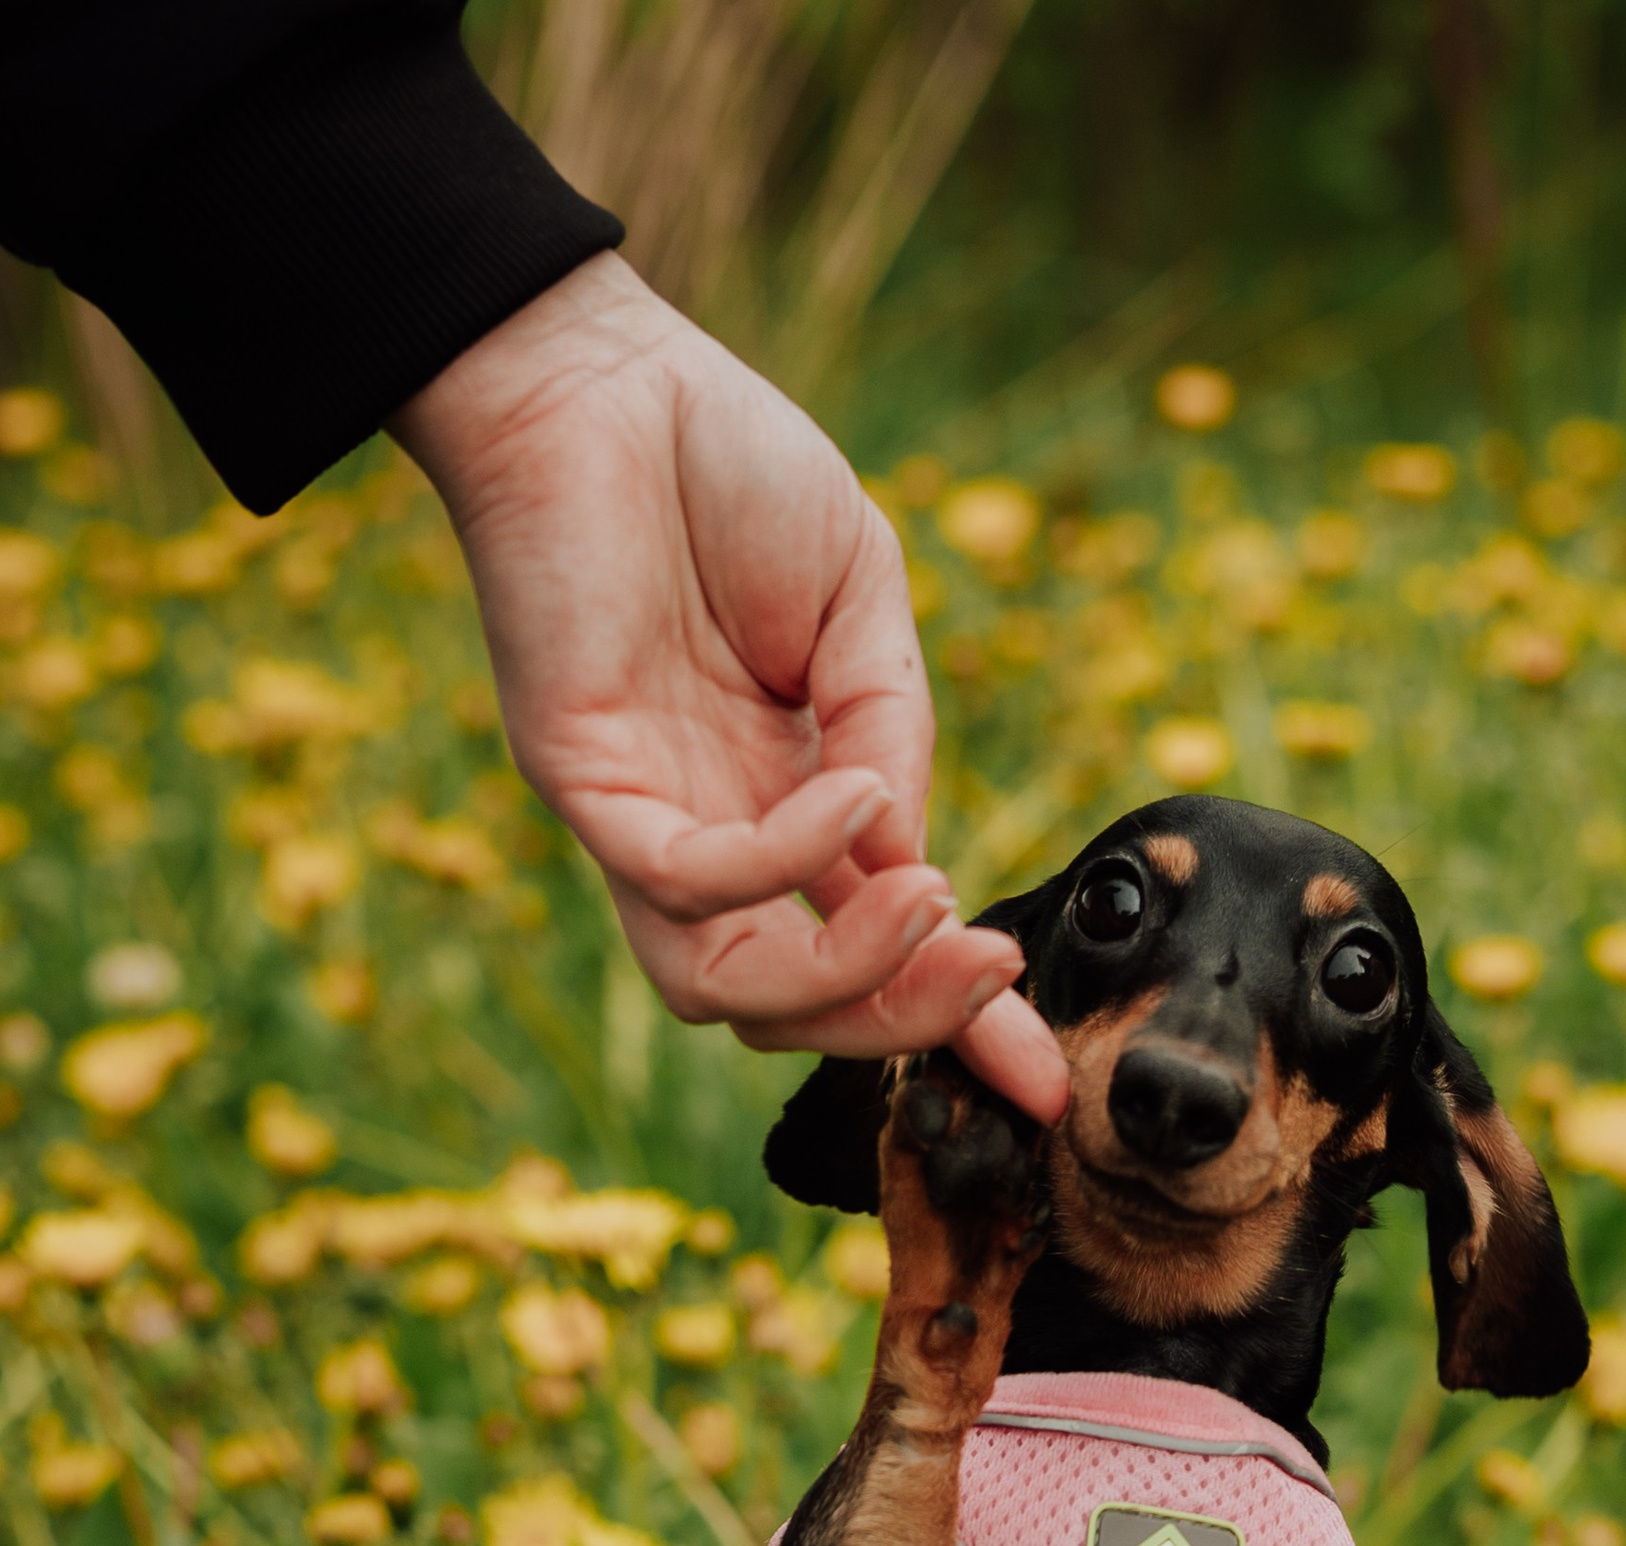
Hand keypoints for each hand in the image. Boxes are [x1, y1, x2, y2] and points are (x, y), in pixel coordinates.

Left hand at [394, 256, 1067, 1118]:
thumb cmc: (729, 472)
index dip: (958, 1030)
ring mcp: (642, 821)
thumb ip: (893, 735)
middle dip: (904, 1019)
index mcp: (792, 807)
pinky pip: (683, 879)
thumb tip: (917, 867)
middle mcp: (714, 837)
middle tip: (989, 975)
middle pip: (796, 1010)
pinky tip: (853, 797)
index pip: (874, 955)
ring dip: (839, 974)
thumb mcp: (864, 609)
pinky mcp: (580, 782)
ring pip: (726, 988)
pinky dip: (781, 862)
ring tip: (925, 897)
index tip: (1045, 1088)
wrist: (601, 376)